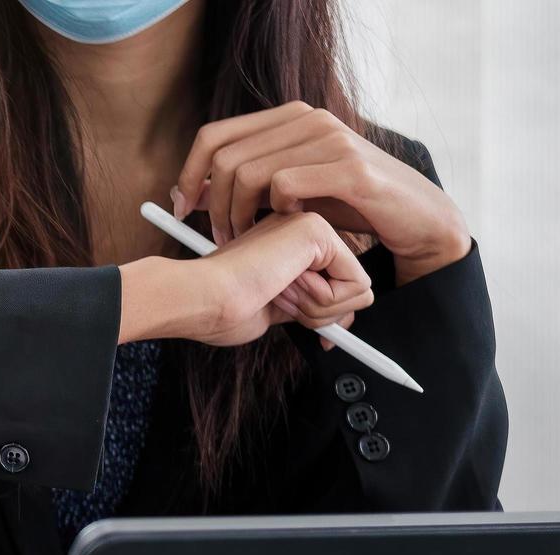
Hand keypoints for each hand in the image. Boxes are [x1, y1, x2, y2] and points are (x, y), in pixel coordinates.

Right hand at [123, 211, 372, 346]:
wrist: (200, 298)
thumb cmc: (222, 308)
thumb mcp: (280, 311)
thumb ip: (310, 308)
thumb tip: (343, 323)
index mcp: (291, 247)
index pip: (341, 285)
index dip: (325, 316)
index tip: (291, 316)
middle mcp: (304, 231)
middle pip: (356, 290)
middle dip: (321, 314)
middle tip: (276, 299)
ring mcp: (311, 226)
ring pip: (359, 289)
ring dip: (318, 308)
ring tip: (276, 290)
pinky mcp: (318, 230)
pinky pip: (355, 283)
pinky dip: (321, 298)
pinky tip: (284, 283)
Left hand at [172, 101, 470, 283]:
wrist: (418, 220)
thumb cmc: (351, 207)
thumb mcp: (293, 191)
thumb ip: (250, 184)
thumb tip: (191, 192)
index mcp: (290, 118)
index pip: (214, 136)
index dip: (189, 173)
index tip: (181, 209)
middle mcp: (308, 119)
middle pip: (224, 157)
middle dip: (211, 204)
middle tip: (219, 237)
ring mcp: (330, 139)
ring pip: (248, 173)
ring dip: (237, 215)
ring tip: (246, 240)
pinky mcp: (350, 168)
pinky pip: (285, 186)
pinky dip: (276, 213)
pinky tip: (288, 228)